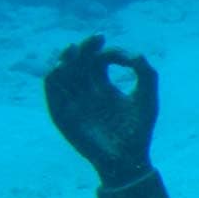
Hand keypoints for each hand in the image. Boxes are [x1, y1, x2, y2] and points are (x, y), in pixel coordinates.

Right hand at [43, 34, 158, 185]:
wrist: (127, 158)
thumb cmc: (138, 130)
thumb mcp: (146, 99)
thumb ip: (146, 74)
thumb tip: (134, 53)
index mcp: (103, 86)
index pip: (97, 60)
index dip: (105, 50)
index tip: (118, 53)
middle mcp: (85, 91)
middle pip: (78, 62)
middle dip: (85, 48)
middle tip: (96, 39)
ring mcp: (72, 101)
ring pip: (63, 73)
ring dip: (66, 59)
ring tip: (75, 49)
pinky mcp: (61, 113)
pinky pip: (52, 91)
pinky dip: (54, 77)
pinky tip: (61, 67)